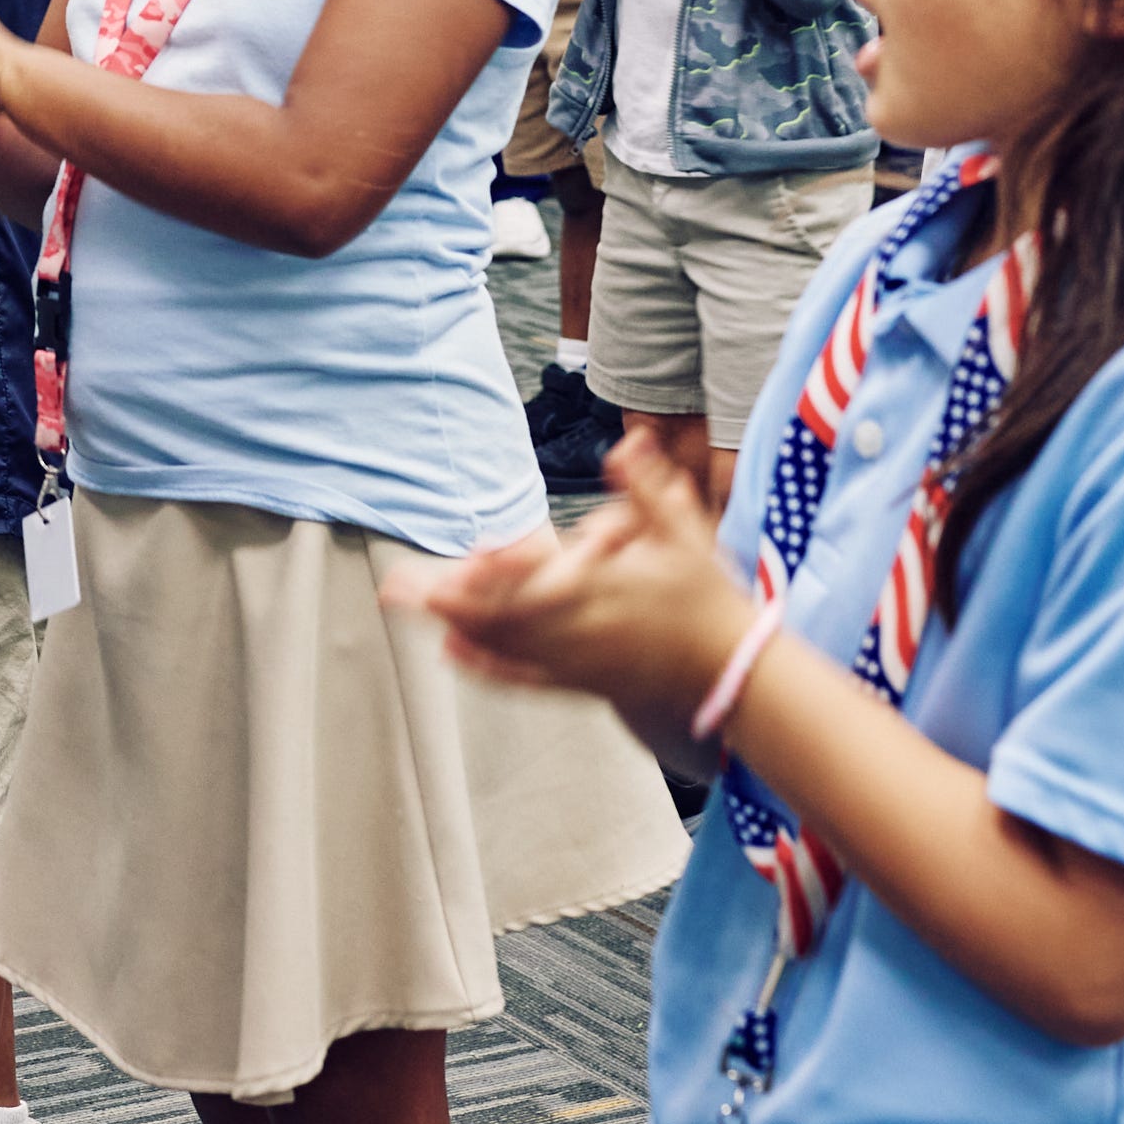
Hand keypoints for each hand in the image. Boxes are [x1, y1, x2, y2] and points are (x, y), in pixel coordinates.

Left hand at [385, 432, 751, 716]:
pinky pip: (521, 677)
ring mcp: (575, 661)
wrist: (727, 670)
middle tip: (396, 589)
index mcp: (605, 590)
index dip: (496, 574)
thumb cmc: (706, 597)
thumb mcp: (686, 533)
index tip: (463, 558)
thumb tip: (628, 440)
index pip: (537, 583)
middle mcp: (581, 630)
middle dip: (446, 602)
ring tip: (407, 608)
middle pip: (501, 616)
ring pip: (503, 645)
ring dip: (453, 625)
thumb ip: (649, 489)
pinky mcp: (577, 683)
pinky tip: (450, 650)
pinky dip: (483, 664)